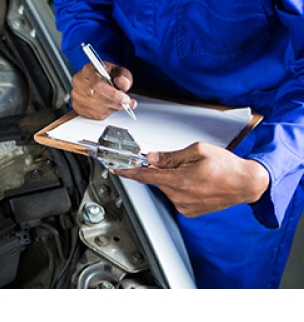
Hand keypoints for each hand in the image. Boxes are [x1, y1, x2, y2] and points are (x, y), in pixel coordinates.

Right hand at [71, 62, 136, 119]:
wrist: (101, 81)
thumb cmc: (108, 75)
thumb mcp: (119, 72)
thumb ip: (124, 76)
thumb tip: (123, 83)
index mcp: (88, 69)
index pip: (98, 83)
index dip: (113, 94)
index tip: (125, 99)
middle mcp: (79, 81)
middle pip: (98, 97)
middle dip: (116, 103)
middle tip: (127, 104)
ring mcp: (76, 95)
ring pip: (98, 108)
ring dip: (112, 109)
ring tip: (117, 103)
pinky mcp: (77, 106)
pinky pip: (95, 115)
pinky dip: (106, 113)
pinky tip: (109, 107)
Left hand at [114, 142, 269, 216]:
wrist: (247, 184)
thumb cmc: (227, 166)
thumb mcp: (197, 151)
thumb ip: (170, 156)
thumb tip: (151, 158)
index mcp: (180, 180)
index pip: (145, 175)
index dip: (128, 171)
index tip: (116, 169)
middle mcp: (180, 196)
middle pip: (157, 179)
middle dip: (162, 169)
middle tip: (180, 163)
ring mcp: (185, 206)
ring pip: (167, 187)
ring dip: (173, 178)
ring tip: (195, 173)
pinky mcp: (190, 212)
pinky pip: (176, 196)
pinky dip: (180, 187)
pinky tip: (196, 183)